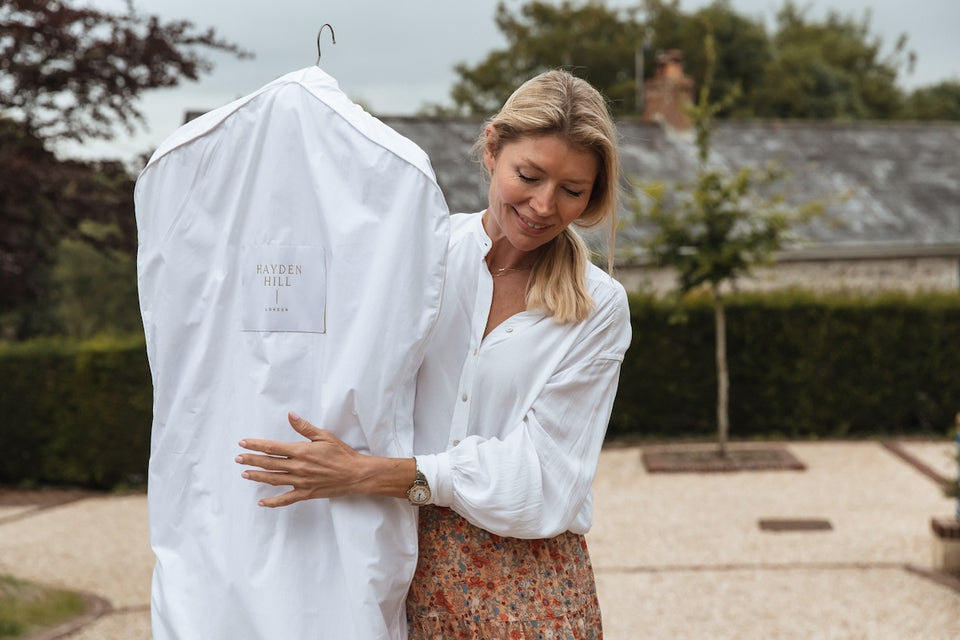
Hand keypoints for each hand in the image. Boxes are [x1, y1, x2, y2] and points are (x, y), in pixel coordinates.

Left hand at [236, 411, 366, 507]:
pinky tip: (262, 502)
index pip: (272, 447)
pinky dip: (273, 502)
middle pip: (269, 463)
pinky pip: (286, 499)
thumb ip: (304, 427)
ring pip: (273, 480)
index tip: (243, 443)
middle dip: (251, 460)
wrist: (356, 474)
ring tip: (244, 474)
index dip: (256, 445)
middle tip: (237, 458)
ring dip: (257, 476)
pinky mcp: (306, 493)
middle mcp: (298, 467)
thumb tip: (290, 415)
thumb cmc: (342, 453)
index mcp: (301, 451)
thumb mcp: (324, 436)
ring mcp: (300, 481)